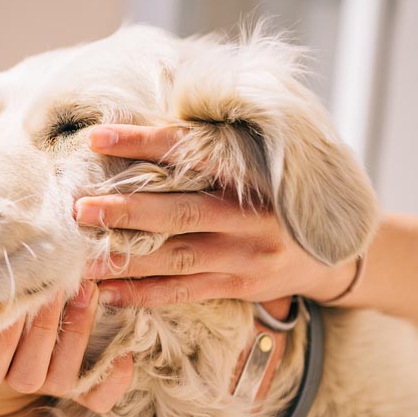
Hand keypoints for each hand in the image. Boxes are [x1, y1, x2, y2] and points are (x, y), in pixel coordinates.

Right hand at [0, 282, 134, 416]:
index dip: (5, 330)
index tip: (14, 294)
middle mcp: (12, 382)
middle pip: (31, 367)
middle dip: (46, 324)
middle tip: (58, 281)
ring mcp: (46, 386)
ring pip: (63, 375)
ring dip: (78, 334)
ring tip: (88, 291)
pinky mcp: (74, 388)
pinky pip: (96, 399)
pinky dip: (112, 383)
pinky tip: (126, 356)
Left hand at [75, 125, 359, 306]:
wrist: (338, 252)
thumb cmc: (281, 195)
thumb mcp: (262, 162)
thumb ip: (214, 148)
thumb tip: (144, 122)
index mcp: (253, 174)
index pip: (191, 152)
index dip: (143, 143)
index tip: (97, 137)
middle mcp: (250, 216)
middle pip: (179, 213)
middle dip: (125, 211)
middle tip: (79, 207)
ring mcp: (245, 256)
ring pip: (175, 259)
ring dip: (124, 259)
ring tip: (79, 259)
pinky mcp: (239, 288)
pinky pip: (182, 293)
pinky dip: (142, 294)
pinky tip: (106, 293)